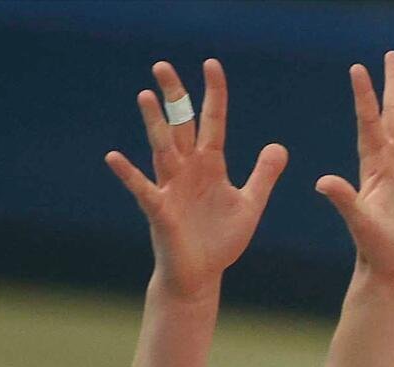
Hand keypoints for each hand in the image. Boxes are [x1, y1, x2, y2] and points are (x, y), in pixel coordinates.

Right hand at [105, 59, 287, 298]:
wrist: (201, 276)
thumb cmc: (220, 239)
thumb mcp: (249, 205)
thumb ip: (263, 176)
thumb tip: (278, 146)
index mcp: (210, 165)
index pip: (213, 122)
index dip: (213, 95)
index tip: (212, 64)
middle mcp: (188, 170)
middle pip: (180, 126)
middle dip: (174, 97)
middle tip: (163, 64)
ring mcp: (171, 188)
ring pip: (162, 149)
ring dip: (155, 124)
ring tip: (146, 95)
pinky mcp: (160, 211)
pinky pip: (143, 189)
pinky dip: (129, 174)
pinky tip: (114, 157)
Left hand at [316, 51, 393, 282]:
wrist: (393, 269)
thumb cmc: (373, 249)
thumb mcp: (359, 222)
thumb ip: (344, 199)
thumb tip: (323, 182)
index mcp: (374, 164)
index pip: (369, 122)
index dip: (364, 96)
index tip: (358, 69)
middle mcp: (393, 161)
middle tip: (393, 56)